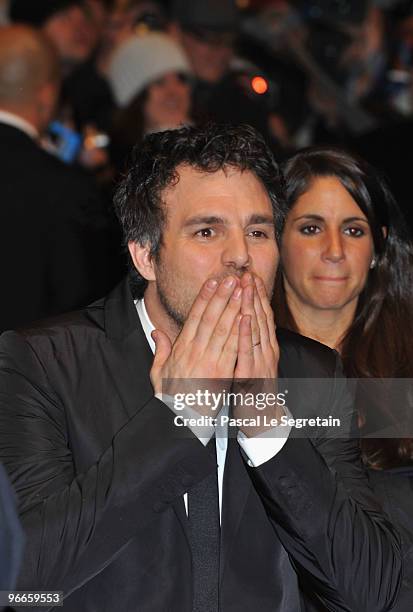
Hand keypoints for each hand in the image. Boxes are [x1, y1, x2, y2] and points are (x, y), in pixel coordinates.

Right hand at [150, 276, 241, 402]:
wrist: (180, 420)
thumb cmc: (171, 398)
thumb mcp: (158, 373)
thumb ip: (160, 350)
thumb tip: (156, 332)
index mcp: (181, 349)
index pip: (194, 317)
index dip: (204, 298)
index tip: (212, 282)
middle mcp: (195, 352)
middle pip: (211, 318)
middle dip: (222, 296)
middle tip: (232, 278)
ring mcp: (209, 362)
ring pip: (223, 330)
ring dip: (234, 308)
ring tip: (242, 291)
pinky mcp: (221, 373)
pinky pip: (232, 349)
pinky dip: (240, 332)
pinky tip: (247, 318)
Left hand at [234, 273, 278, 379]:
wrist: (263, 418)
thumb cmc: (255, 389)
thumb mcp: (254, 361)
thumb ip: (249, 342)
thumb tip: (245, 322)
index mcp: (266, 346)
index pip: (261, 315)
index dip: (256, 294)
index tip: (249, 275)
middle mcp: (267, 350)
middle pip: (261, 316)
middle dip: (254, 293)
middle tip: (248, 272)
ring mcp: (261, 361)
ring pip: (257, 328)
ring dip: (251, 306)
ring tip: (246, 285)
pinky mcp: (253, 374)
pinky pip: (249, 351)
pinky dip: (247, 333)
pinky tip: (244, 317)